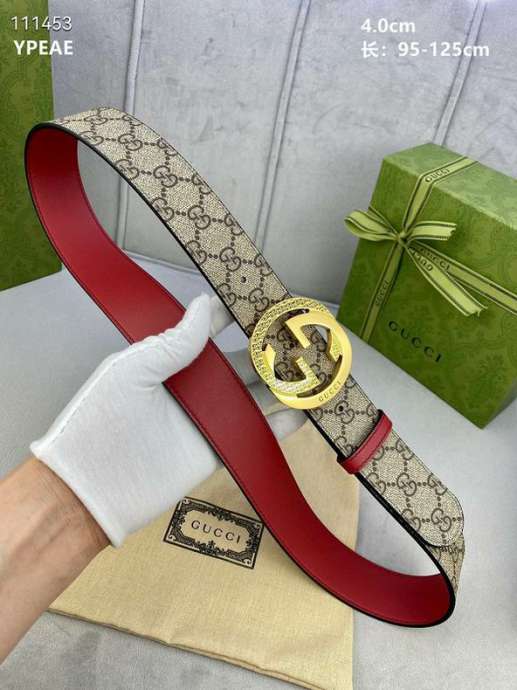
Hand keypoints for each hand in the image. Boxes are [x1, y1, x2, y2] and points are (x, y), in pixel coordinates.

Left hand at [31, 294, 304, 546]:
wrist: (90, 490)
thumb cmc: (99, 421)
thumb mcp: (132, 371)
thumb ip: (172, 342)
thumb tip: (203, 305)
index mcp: (167, 362)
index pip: (207, 331)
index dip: (235, 315)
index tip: (264, 300)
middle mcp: (191, 388)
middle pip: (239, 364)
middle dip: (269, 350)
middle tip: (302, 337)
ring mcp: (206, 421)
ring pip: (252, 397)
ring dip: (282, 385)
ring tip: (314, 370)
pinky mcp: (216, 452)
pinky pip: (253, 435)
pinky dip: (280, 426)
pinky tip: (304, 413)